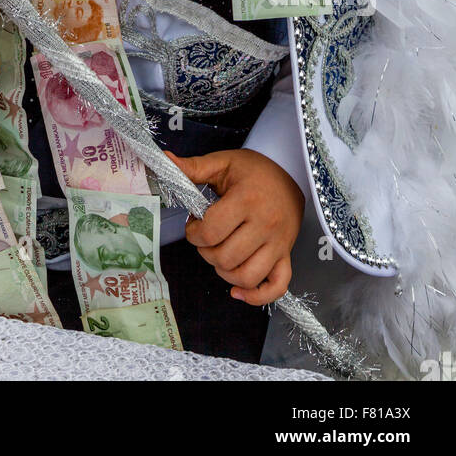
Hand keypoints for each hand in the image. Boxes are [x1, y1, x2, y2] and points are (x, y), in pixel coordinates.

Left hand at [165, 147, 304, 304]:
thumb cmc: (254, 170)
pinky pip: (277, 287)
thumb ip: (193, 166)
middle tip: (205, 237)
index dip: (193, 233)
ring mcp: (278, 243)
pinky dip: (256, 296)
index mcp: (247, 200)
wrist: (290, 174)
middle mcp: (265, 224)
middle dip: (205, 251)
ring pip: (246, 276)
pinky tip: (237, 290)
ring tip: (218, 254)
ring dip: (223, 272)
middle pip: (225, 257)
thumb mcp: (223, 162)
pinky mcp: (286, 255)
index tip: (193, 223)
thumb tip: (165, 159)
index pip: (211, 231)